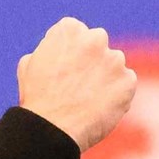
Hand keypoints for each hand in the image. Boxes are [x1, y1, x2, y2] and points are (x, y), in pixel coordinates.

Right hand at [18, 17, 136, 150]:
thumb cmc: (37, 98)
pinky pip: (126, 84)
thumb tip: (60, 50)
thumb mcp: (29, 63)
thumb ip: (50, 49)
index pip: (76, 33)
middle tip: (79, 83)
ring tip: (88, 99)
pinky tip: (100, 107)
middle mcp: (96, 38)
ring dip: (106, 76)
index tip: (64, 69)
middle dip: (91, 59)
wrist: (53, 129)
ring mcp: (115, 60)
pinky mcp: (128, 81)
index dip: (69, 52)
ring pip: (114, 64)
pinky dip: (117, 93)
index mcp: (70, 29)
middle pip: (97, 44)